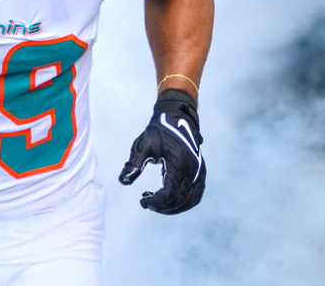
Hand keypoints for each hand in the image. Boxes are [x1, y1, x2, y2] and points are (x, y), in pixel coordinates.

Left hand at [119, 89, 204, 214]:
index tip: (142, 201)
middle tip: (147, 203)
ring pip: (190, 200)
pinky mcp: (201, 171)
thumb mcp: (143, 145)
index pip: (168, 194)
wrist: (177, 116)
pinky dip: (185, 202)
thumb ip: (134, 164)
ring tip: (157, 203)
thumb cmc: (159, 130)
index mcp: (178, 164)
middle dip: (162, 207)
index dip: (155, 202)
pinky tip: (170, 200)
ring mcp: (199, 171)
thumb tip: (122, 181)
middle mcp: (192, 170)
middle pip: (179, 200)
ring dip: (174, 207)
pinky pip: (196, 194)